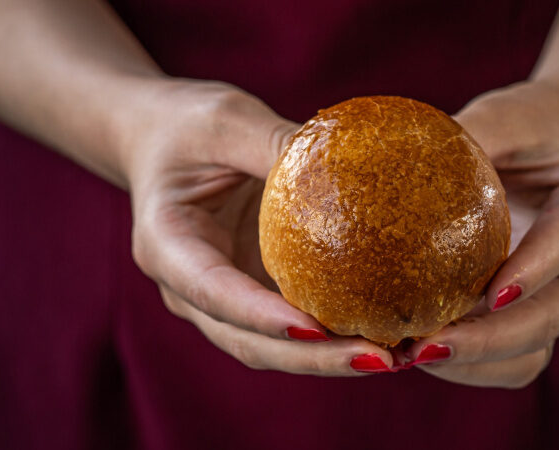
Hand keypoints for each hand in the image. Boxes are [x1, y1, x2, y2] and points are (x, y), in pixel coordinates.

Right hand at [124, 79, 393, 374]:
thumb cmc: (187, 126)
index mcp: (167, 246)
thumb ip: (277, 144)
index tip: (313, 329)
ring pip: (275, 348)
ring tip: (396, 358)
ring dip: (332, 360)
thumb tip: (352, 161)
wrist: (161, 141)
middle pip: (250, 341)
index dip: (261, 317)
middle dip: (314, 358)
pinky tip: (387, 334)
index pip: (214, 292)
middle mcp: (191, 289)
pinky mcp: (255, 294)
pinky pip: (295, 326)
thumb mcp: (226, 121)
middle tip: (381, 361)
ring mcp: (224, 300)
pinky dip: (337, 337)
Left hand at [401, 82, 558, 387]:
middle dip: (492, 338)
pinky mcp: (539, 317)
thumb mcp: (503, 118)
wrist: (556, 149)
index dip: (535, 271)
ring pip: (535, 350)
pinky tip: (420, 351)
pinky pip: (515, 360)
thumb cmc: (530, 127)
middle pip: (553, 314)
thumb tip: (391, 156)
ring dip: (476, 361)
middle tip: (426, 344)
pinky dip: (473, 365)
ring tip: (413, 355)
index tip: (492, 294)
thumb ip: (469, 136)